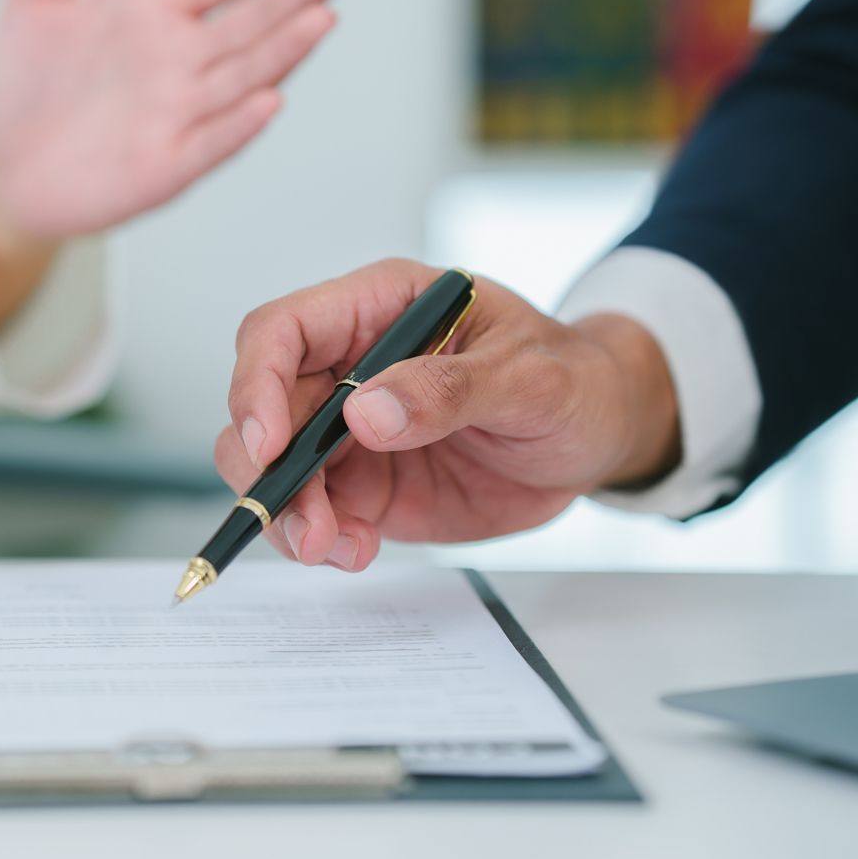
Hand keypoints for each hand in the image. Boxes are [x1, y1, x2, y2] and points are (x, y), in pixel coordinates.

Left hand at [0, 0, 361, 247]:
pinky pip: (210, 143)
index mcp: (159, 10)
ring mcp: (178, 113)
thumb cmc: (29, 85)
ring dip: (283, 50)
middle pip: (255, 19)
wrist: (6, 166)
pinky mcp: (163, 167)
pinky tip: (268, 101)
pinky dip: (238, 125)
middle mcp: (181, 59)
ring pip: (244, 76)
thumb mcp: (30, 4)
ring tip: (321, 17)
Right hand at [213, 259, 681, 571]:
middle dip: (265, 468)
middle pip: (263, 407)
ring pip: (277, 467)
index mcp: (381, 308)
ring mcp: (350, 428)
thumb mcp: (530, 377)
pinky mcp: (365, 483)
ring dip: (289, 513)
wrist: (600, 436)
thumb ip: (451, 389)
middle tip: (302, 522)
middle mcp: (349, 365)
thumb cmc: (574, 380)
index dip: (257, 383)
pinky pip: (316, 511)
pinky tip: (357, 551)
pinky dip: (322, 538)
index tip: (269, 443)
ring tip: (332, 548)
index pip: (282, 331)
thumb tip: (366, 412)